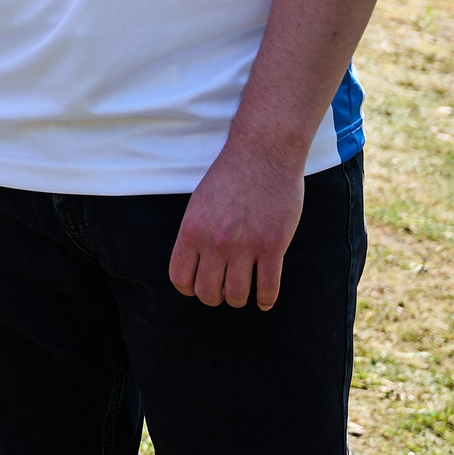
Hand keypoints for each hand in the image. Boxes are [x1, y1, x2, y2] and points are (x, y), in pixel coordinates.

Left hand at [168, 141, 304, 308]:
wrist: (263, 154)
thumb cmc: (230, 176)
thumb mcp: (198, 203)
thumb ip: (196, 233)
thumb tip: (195, 263)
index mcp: (191, 230)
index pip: (180, 278)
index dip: (189, 288)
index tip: (199, 286)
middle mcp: (214, 242)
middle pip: (207, 293)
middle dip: (214, 296)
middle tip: (223, 290)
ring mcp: (245, 246)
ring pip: (237, 295)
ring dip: (239, 299)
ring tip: (243, 292)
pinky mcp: (273, 246)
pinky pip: (267, 288)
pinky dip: (265, 300)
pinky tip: (264, 299)